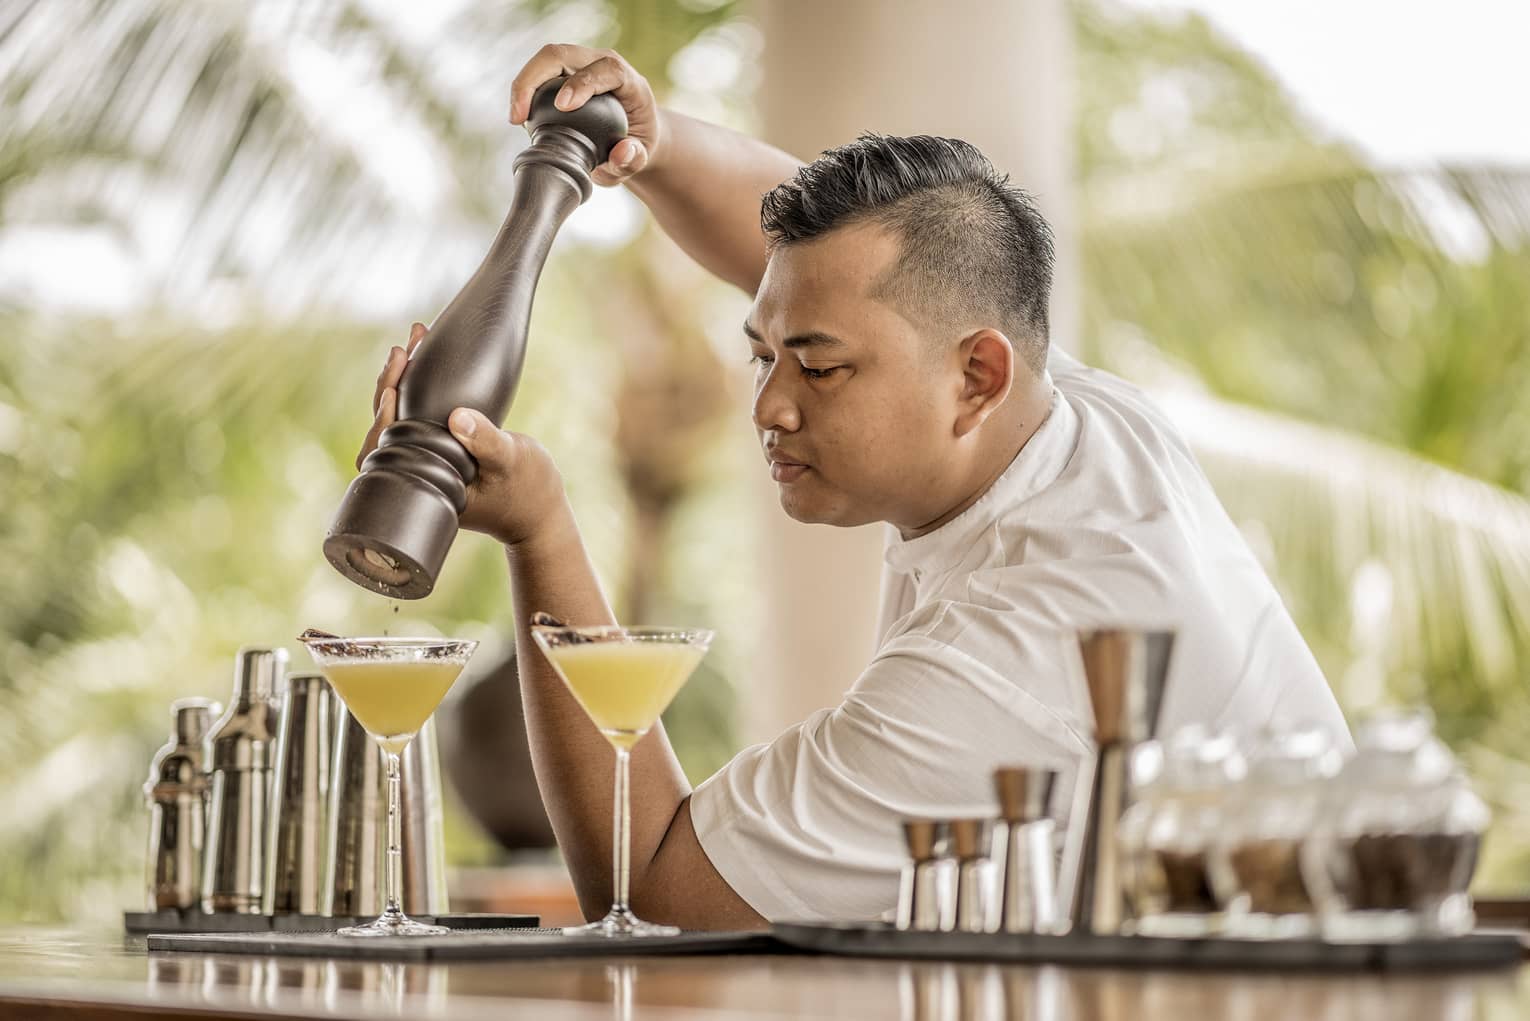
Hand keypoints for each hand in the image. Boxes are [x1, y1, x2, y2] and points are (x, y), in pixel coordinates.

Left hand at [358, 323, 569, 546]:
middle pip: (386, 427)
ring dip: (403, 380)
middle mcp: (419, 473)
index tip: (391, 389)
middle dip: (390, 384)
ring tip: (413, 342)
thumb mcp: (511, 462)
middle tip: (403, 349)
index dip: (382, 418)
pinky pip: (419, 416)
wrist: (540, 510)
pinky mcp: (442, 449)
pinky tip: (426, 360)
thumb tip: (458, 417)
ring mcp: (429, 461)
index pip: (384, 450)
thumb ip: (486, 442)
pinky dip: (419, 387)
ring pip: (401, 417)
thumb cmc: (528, 491)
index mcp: (424, 484)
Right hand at [509, 43, 659, 187]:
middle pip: (562, 54)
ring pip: (545, 59)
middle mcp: (602, 63)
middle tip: (520, 117)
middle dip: (535, 79)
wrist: (632, 134)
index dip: (582, 83)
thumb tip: (621, 153)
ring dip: (524, 84)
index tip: (562, 106)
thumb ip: (634, 159)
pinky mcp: (565, 70)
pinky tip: (520, 116)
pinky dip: (525, 90)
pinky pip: (539, 71)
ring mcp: (582, 63)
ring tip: (516, 118)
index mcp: (629, 81)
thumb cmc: (636, 145)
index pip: (606, 69)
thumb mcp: (641, 159)